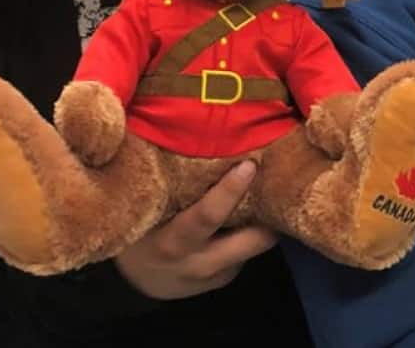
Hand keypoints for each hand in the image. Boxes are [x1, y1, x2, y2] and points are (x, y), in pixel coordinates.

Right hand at [113, 161, 277, 298]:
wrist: (133, 281)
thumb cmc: (138, 230)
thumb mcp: (147, 210)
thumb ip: (167, 182)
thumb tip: (180, 133)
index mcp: (173, 241)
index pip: (207, 216)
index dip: (230, 192)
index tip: (249, 165)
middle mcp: (197, 263)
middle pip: (251, 240)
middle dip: (271, 213)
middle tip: (281, 180)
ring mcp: (214, 277)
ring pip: (254, 247)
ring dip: (265, 223)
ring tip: (270, 192)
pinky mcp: (223, 281)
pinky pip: (245, 255)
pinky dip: (249, 235)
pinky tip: (247, 215)